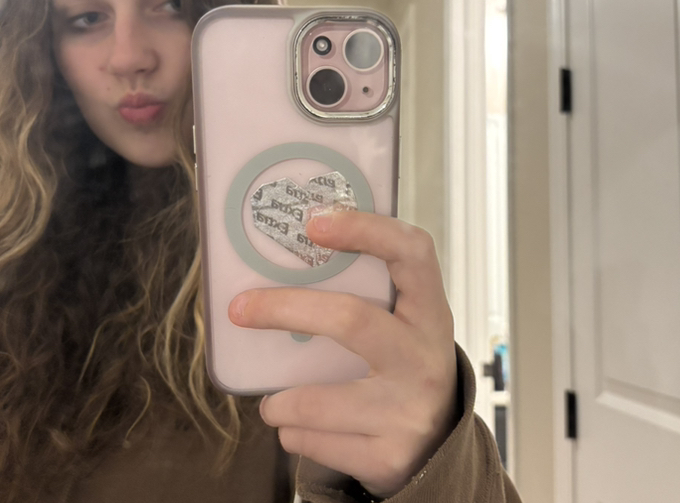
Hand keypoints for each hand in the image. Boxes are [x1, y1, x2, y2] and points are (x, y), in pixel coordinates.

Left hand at [227, 211, 457, 498]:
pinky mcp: (387, 457)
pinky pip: (316, 441)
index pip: (411, 252)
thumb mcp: (404, 324)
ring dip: (280, 398)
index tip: (314, 222)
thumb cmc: (404, 364)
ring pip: (318, 398)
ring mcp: (408, 410)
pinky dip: (293, 431)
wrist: (438, 445)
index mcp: (430, 312)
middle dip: (285, 310)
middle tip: (240, 308)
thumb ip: (369, 292)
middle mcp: (424, 358)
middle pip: (350, 319)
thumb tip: (291, 252)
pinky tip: (297, 425)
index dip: (366, 229)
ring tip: (270, 399)